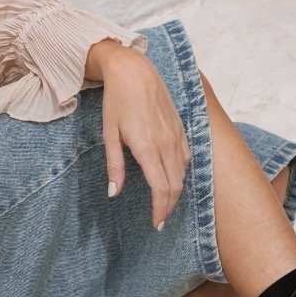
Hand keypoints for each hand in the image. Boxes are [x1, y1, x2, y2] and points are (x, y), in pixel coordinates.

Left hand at [85, 39, 190, 230]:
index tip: (156, 224)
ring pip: (182, 174)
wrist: (135, 71)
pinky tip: (173, 181)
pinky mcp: (181, 129)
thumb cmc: (117, 102)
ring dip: (175, 193)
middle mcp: (166, 144)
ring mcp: (176, 136)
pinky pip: (186, 159)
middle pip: (174, 186)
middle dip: (168, 207)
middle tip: (160, 221)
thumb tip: (114, 193)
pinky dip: (181, 175)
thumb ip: (115, 166)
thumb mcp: (109, 134)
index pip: (160, 188)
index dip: (160, 210)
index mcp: (147, 147)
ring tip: (165, 205)